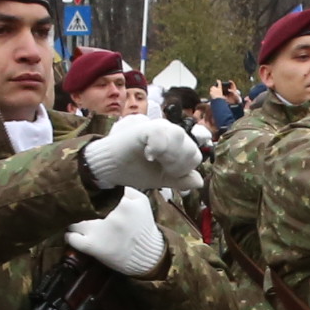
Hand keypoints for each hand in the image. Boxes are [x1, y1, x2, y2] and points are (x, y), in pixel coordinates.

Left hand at [64, 185, 164, 275]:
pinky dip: (69, 236)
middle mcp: (107, 215)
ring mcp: (97, 231)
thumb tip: (105, 182)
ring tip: (77, 223)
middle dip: (79, 206)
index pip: (94, 189)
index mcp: (120, 202)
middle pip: (81, 204)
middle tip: (80, 209)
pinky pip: (70, 237)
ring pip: (73, 219)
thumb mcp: (141, 202)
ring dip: (73, 221)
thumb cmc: (143, 226)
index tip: (87, 195)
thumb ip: (125, 189)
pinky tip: (75, 236)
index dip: (88, 192)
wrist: (147, 254)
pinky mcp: (91, 246)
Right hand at [82, 113, 202, 196]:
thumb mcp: (160, 179)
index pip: (194, 155)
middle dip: (178, 164)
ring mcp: (156, 127)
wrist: (110, 168)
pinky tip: (148, 154)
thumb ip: (179, 180)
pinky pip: (159, 132)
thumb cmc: (134, 170)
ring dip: (170, 154)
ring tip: (155, 159)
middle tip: (161, 167)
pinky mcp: (143, 127)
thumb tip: (199, 181)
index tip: (167, 174)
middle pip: (191, 147)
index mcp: (175, 144)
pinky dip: (156, 146)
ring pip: (179, 135)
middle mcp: (169, 132)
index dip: (184, 169)